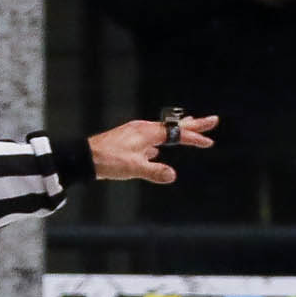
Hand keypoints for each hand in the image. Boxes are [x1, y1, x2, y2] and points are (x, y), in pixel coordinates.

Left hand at [89, 112, 217, 183]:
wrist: (83, 158)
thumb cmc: (107, 161)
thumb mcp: (133, 168)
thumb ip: (153, 171)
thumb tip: (172, 175)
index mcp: (148, 133)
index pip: (178, 134)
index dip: (194, 138)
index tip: (208, 142)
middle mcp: (143, 130)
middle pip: (174, 127)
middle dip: (194, 125)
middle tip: (212, 121)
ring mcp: (134, 134)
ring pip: (161, 133)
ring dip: (177, 134)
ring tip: (189, 132)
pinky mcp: (126, 141)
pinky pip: (148, 140)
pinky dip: (158, 143)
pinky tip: (156, 151)